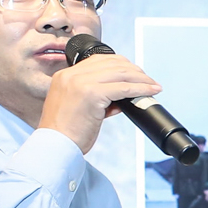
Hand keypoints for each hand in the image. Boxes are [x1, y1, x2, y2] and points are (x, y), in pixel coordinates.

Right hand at [39, 52, 161, 153]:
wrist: (54, 146)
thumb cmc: (65, 133)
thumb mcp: (77, 107)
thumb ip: (96, 97)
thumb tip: (120, 98)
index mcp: (65, 76)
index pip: (98, 60)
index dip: (121, 65)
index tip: (134, 74)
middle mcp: (71, 75)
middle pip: (112, 63)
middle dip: (134, 70)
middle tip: (148, 80)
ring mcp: (80, 82)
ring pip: (121, 73)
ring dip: (141, 79)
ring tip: (153, 86)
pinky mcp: (92, 93)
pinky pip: (124, 88)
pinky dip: (140, 89)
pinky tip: (150, 92)